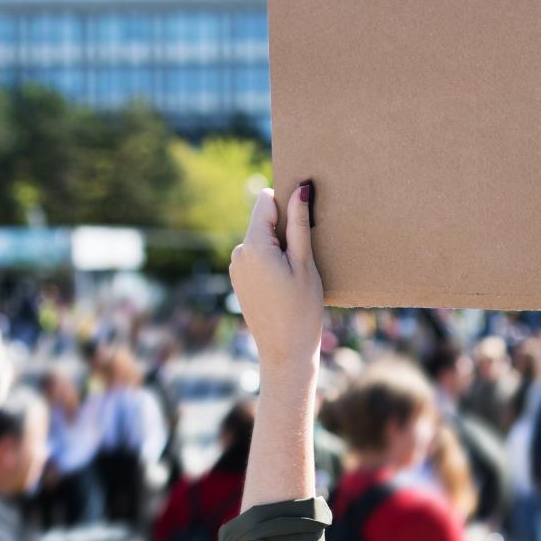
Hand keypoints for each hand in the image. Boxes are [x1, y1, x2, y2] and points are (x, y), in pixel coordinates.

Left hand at [229, 184, 324, 372]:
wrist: (285, 352)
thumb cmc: (302, 309)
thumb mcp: (305, 264)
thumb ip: (299, 224)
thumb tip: (300, 188)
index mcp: (254, 246)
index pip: (266, 202)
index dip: (287, 206)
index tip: (304, 224)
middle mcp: (238, 253)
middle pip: (263, 223)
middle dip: (284, 231)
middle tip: (303, 260)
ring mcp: (236, 268)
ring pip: (261, 242)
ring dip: (279, 249)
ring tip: (295, 277)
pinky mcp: (239, 280)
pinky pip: (256, 259)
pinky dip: (271, 264)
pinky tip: (284, 286)